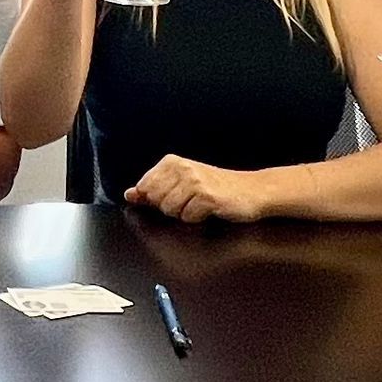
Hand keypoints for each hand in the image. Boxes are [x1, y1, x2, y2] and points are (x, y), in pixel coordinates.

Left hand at [124, 155, 268, 224]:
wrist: (252, 190)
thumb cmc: (216, 188)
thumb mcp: (181, 184)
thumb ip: (153, 189)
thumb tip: (129, 194)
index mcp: (171, 162)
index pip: (144, 188)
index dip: (156, 199)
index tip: (176, 195)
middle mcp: (182, 168)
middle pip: (156, 201)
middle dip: (170, 208)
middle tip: (190, 201)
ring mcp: (195, 181)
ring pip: (170, 211)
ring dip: (185, 213)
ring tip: (200, 204)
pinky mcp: (207, 196)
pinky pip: (187, 217)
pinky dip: (197, 218)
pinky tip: (210, 209)